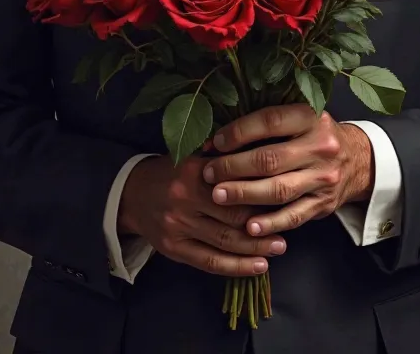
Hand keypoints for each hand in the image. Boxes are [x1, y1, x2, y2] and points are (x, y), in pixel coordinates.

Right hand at [117, 153, 288, 276]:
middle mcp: (184, 199)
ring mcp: (178, 226)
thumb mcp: (193, 155)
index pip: (233, 185)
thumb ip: (222, 157)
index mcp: (193, 171)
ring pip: (223, 242)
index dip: (259, 193)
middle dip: (262, 225)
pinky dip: (235, 267)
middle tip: (287, 229)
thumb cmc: (172, 171)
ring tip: (279, 248)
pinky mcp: (174, 249)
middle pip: (231, 216)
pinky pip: (209, 262)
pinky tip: (257, 266)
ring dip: (255, 248)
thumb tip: (260, 153)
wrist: (132, 194)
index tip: (282, 197)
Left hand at [201, 105, 374, 237]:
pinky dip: (270, 223)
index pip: (270, 122)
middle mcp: (321, 146)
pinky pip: (293, 216)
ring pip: (279, 189)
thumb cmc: (314, 135)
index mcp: (311, 117)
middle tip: (208, 173)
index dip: (239, 132)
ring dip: (244, 194)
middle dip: (233, 167)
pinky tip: (249, 226)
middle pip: (270, 159)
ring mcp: (324, 177)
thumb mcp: (299, 118)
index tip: (215, 143)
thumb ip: (266, 125)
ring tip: (218, 196)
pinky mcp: (324, 204)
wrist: (358, 159)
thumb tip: (217, 139)